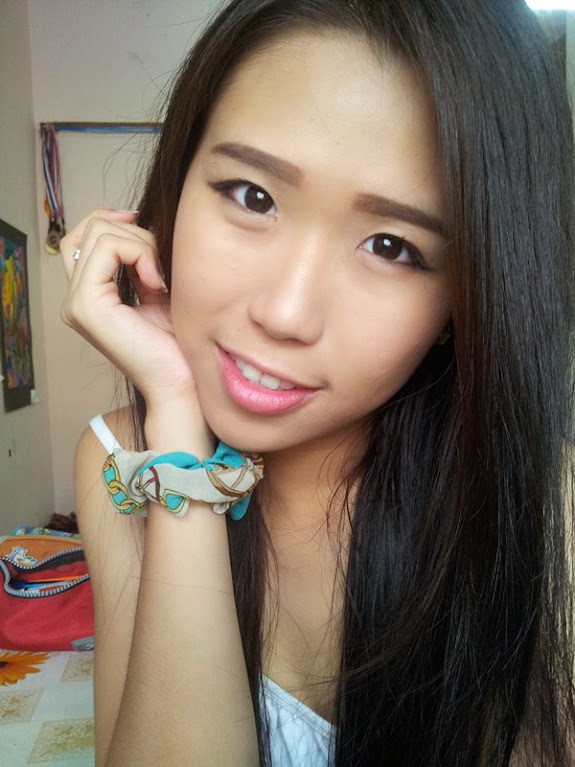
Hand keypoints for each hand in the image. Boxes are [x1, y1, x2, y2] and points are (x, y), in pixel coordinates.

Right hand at [60, 210, 200, 416]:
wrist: (182, 382)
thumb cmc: (178, 344)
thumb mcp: (157, 289)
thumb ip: (140, 260)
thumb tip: (137, 220)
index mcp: (89, 294)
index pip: (83, 236)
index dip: (113, 220)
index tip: (145, 226)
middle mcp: (75, 298)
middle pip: (90, 228)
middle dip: (134, 233)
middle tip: (161, 266)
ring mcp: (76, 303)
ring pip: (98, 233)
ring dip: (141, 244)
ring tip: (161, 278)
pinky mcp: (86, 305)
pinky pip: (107, 248)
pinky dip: (140, 254)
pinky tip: (157, 283)